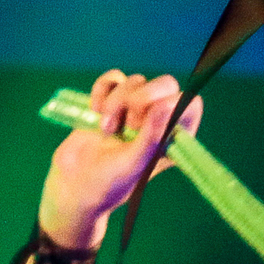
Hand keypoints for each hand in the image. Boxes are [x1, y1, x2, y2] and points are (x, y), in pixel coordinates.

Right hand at [37, 71, 201, 251]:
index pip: (191, 105)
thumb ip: (152, 136)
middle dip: (143, 97)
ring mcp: (133, 110)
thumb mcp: (134, 164)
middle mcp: (157, 122)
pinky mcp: (110, 101)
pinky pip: (113, 78)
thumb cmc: (109, 183)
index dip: (174, 103)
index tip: (155, 115)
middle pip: (166, 85)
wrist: (73, 185)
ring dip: (116, 102)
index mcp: (172, 139)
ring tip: (106, 129)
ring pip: (136, 81)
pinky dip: (102, 90)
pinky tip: (94, 110)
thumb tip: (167, 105)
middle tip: (130, 122)